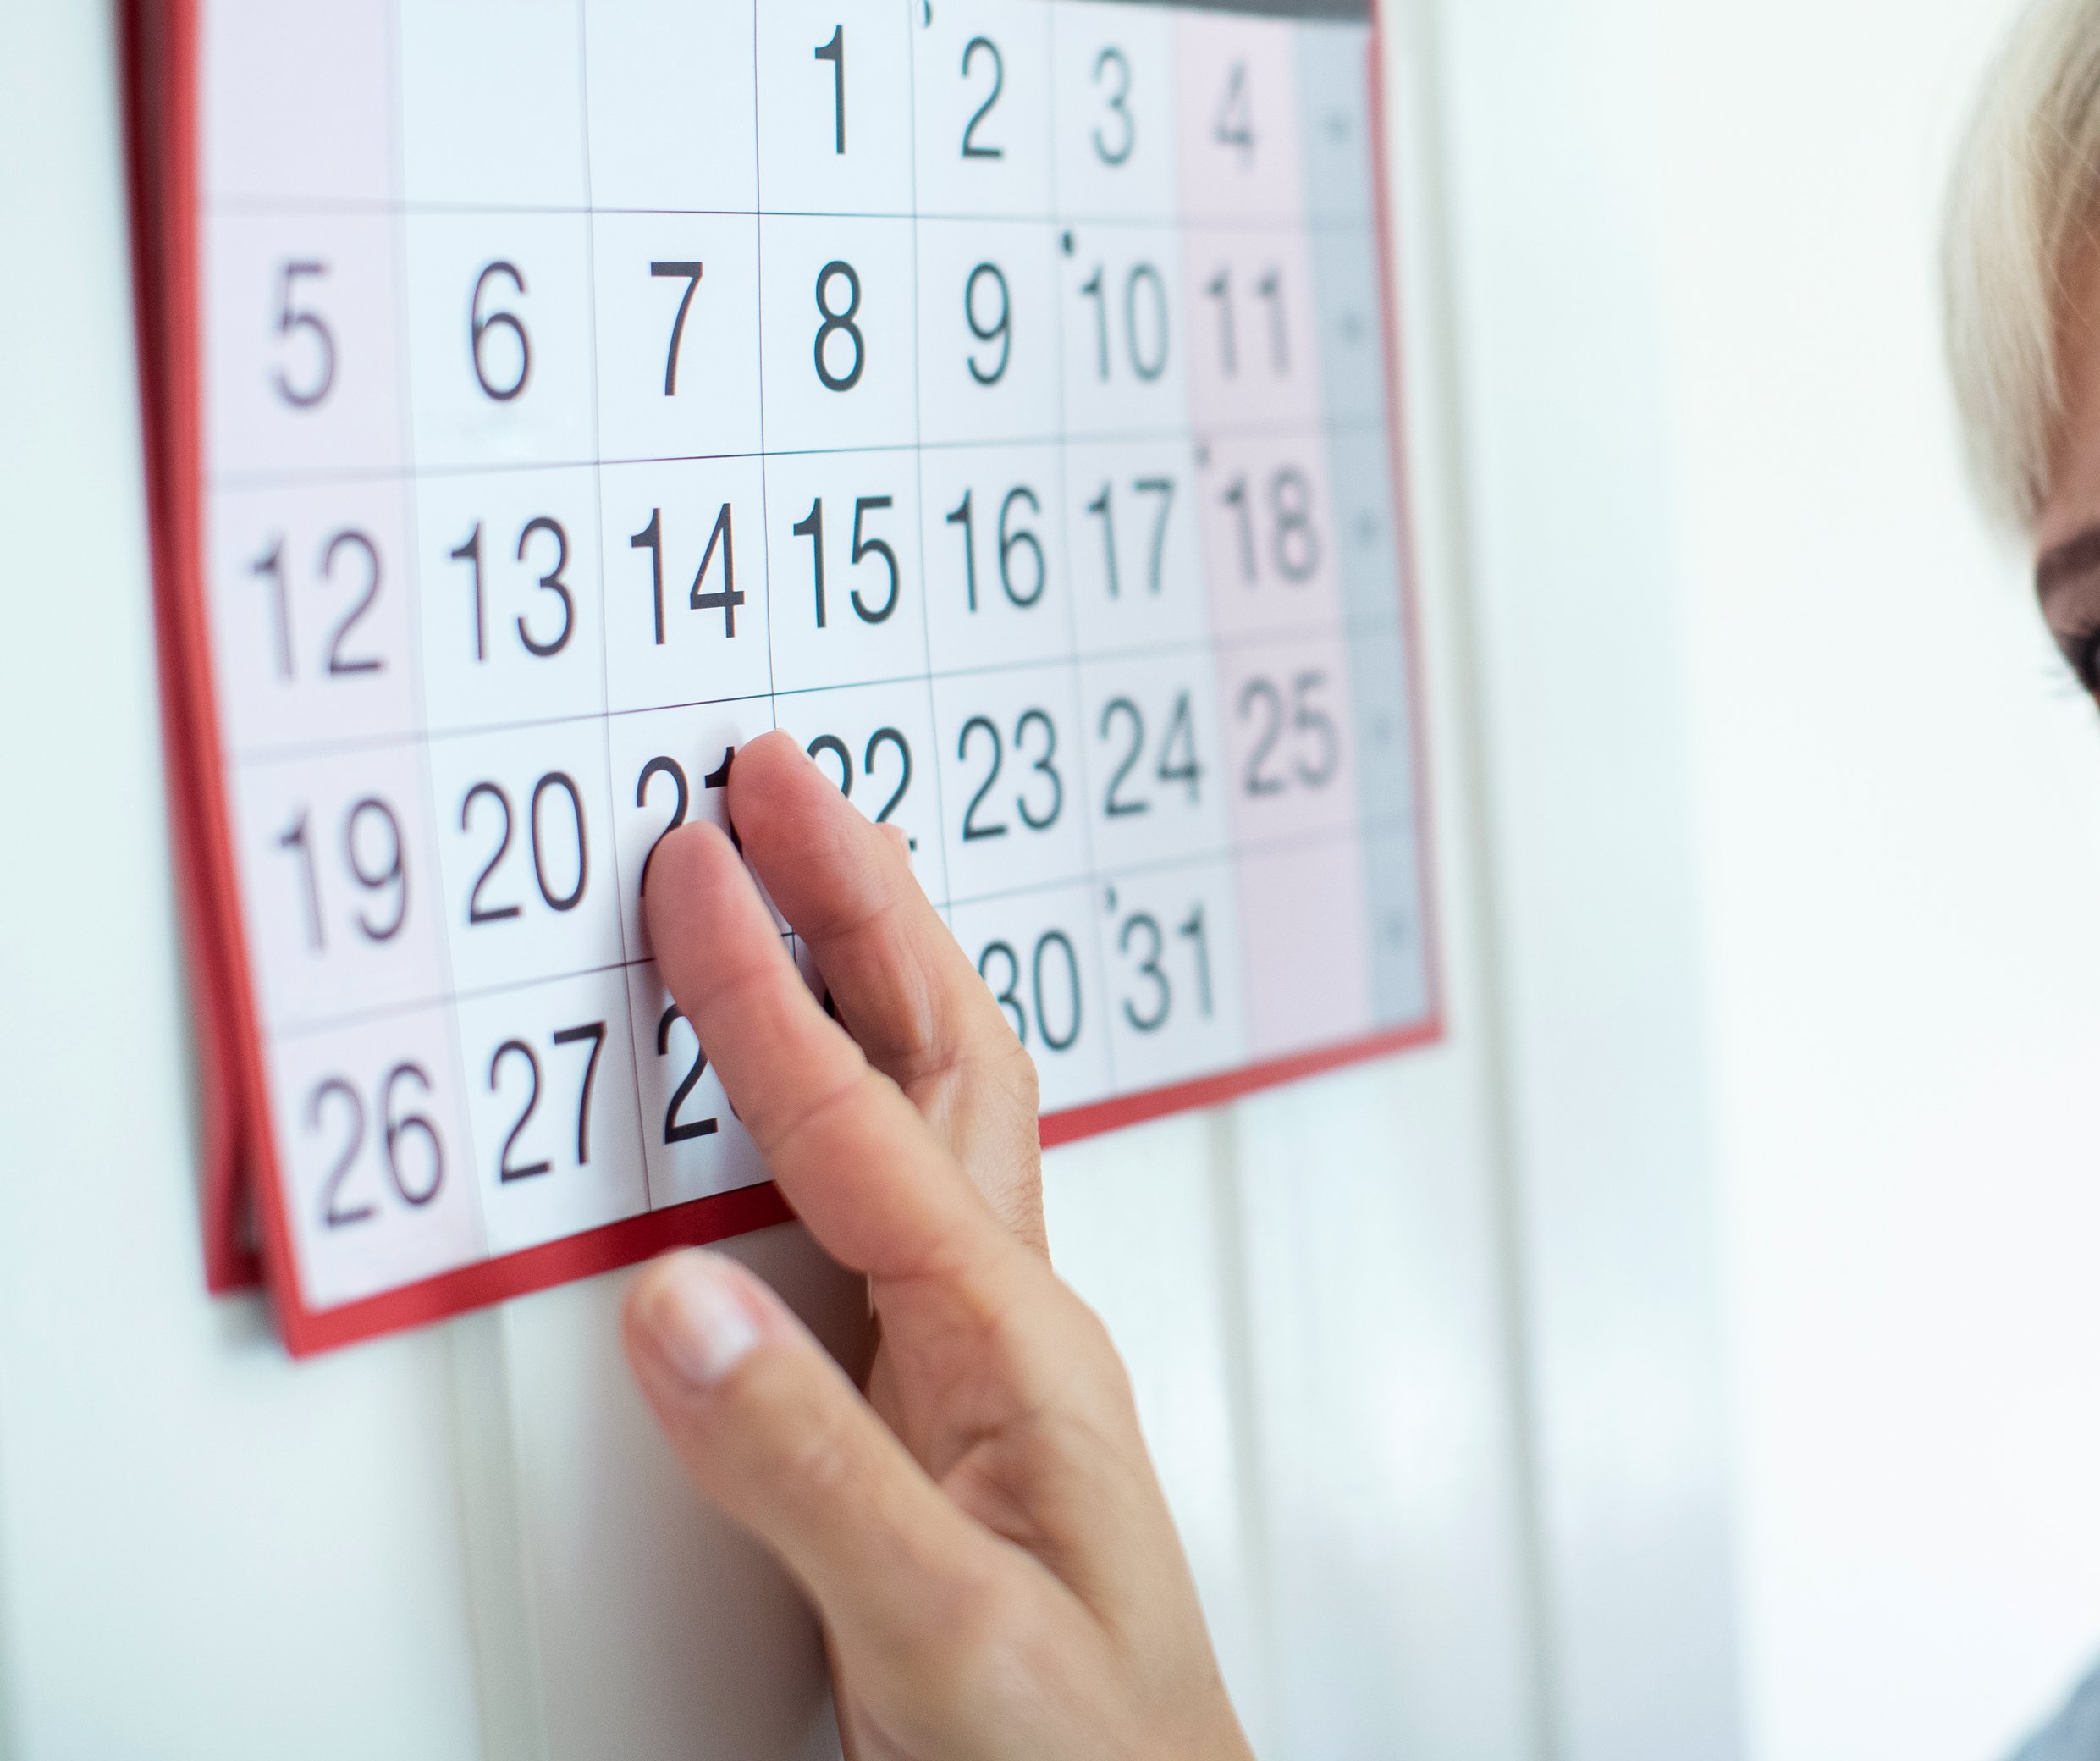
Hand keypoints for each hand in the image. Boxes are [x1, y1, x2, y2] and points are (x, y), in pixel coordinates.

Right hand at [616, 732, 1245, 1760]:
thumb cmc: (1081, 1751)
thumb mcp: (935, 1624)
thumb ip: (805, 1465)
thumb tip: (676, 1302)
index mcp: (1013, 1349)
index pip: (862, 1134)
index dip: (766, 995)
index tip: (697, 870)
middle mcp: (1015, 1324)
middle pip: (942, 1057)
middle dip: (860, 903)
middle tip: (781, 779)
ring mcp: (992, 1356)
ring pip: (940, 1106)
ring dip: (875, 970)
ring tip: (813, 867)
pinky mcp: (953, 1405)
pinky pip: (902, 1194)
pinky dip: (855, 1091)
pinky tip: (826, 1081)